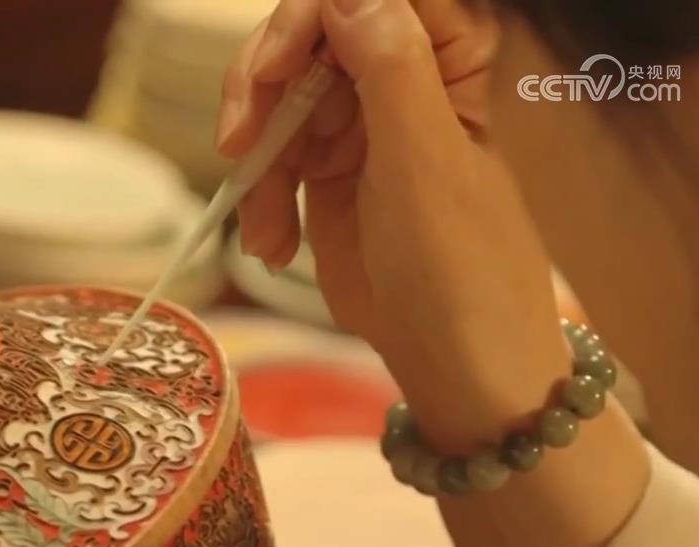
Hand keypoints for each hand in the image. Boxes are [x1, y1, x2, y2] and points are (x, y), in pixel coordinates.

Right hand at [218, 0, 567, 447]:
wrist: (454, 361)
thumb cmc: (460, 264)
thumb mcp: (424, 160)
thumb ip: (389, 65)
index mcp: (448, 54)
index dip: (306, 20)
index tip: (272, 72)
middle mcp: (400, 75)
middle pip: (306, 39)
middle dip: (264, 92)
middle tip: (238, 143)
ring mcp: (361, 123)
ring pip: (277, 103)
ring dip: (259, 165)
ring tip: (265, 230)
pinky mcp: (328, 170)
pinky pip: (272, 160)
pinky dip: (262, 202)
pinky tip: (273, 247)